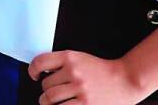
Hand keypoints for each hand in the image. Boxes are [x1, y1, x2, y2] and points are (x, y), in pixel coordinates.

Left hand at [28, 51, 144, 104]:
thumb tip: (41, 71)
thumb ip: (62, 63)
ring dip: (48, 102)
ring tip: (54, 102)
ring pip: (49, 99)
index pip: (40, 62)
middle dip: (46, 90)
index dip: (32, 70)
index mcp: (70, 57)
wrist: (125, 80)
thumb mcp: (80, 58)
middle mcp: (74, 72)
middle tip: (53, 91)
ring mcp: (79, 89)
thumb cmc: (101, 70)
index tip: (33, 75)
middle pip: (45, 85)